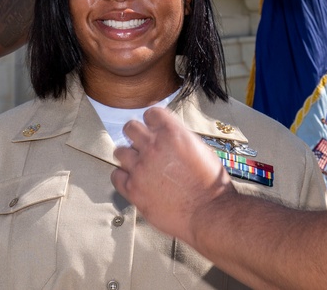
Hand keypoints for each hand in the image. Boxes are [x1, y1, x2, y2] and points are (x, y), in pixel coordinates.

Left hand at [112, 106, 234, 246]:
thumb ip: (179, 139)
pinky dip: (123, 177)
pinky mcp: (133, 189)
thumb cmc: (210, 184)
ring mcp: (140, 168)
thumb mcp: (200, 149)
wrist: (209, 212)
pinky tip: (133, 180)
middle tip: (141, 144)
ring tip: (137, 165)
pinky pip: (116, 176)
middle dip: (136, 135)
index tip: (153, 128)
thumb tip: (167, 137)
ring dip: (128, 156)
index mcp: (172, 133)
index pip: (151, 114)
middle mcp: (153, 147)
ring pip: (120, 151)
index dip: (152, 122)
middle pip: (130, 128)